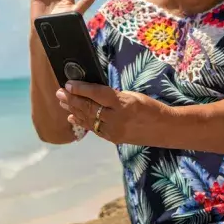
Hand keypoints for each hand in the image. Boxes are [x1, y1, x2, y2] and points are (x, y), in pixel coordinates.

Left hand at [56, 81, 170, 144]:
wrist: (163, 129)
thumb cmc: (149, 107)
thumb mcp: (132, 95)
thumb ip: (112, 95)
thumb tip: (91, 91)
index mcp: (124, 104)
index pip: (98, 94)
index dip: (81, 89)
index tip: (69, 84)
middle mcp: (118, 119)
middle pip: (89, 108)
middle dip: (72, 99)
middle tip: (60, 92)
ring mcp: (114, 131)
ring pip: (88, 119)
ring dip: (73, 109)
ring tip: (62, 101)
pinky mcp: (113, 139)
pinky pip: (93, 129)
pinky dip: (81, 121)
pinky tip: (72, 115)